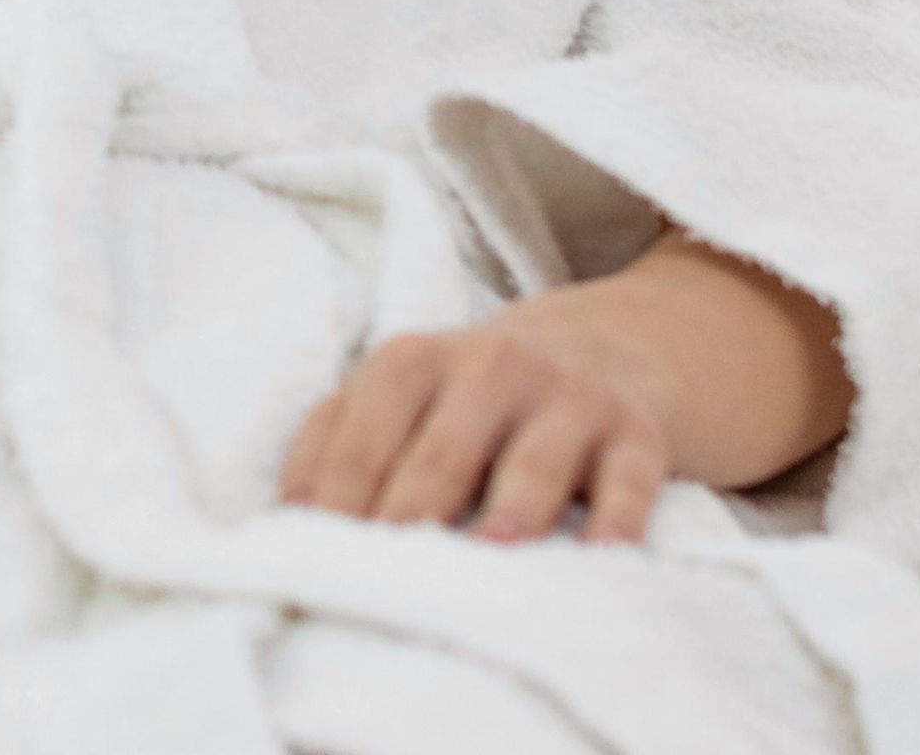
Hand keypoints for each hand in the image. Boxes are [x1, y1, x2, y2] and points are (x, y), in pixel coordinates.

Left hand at [276, 299, 677, 547]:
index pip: (363, 429)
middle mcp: (489, 366)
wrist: (604, 346)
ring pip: (535, 459)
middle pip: (442, 448)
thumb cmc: (470, 399)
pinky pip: (628, 479)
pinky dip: (617, 519)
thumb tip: (285, 521)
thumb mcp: (400, 396)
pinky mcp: (635, 433)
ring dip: (513, 505)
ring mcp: (567, 397)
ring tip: (493, 552)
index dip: (338, 494)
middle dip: (413, 508)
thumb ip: (337, 444)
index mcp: (412, 361)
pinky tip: (604, 559)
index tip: (314, 556)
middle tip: (389, 574)